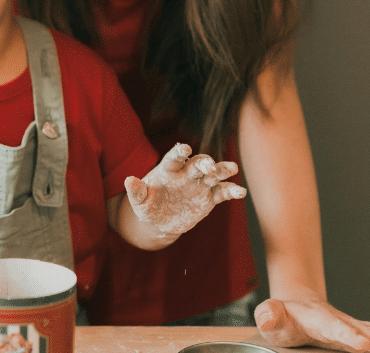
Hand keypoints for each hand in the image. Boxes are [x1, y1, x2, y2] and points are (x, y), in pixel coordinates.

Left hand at [124, 143, 245, 236]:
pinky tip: (241, 192)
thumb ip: (136, 191)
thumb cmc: (148, 206)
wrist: (160, 221)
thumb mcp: (139, 202)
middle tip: (210, 166)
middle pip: (198, 163)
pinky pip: (222, 192)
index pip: (175, 157)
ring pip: (214, 174)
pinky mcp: (209, 197)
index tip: (185, 149)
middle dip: (204, 163)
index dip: (180, 152)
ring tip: (233, 168)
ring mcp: (199, 184)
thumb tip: (129, 180)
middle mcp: (186, 173)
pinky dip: (232, 191)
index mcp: (169, 170)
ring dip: (223, 170)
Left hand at [255, 297, 369, 352]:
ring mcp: (352, 323)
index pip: (335, 328)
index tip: (363, 344)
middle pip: (363, 332)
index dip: (349, 336)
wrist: (299, 305)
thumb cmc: (286, 317)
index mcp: (319, 320)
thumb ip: (269, 315)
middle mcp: (340, 320)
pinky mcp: (360, 328)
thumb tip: (265, 317)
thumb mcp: (271, 315)